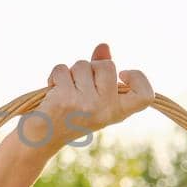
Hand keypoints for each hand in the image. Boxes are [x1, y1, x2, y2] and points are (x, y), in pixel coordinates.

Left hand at [29, 42, 153, 151]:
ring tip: (64, 92)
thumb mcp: (91, 97)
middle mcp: (105, 109)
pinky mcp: (65, 99)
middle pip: (107, 65)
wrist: (41, 140)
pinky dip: (54, 76)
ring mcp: (86, 104)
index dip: (139, 78)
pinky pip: (61, 69)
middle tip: (78, 85)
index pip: (145, 96)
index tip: (123, 74)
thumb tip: (104, 46)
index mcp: (117, 112)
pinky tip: (52, 94)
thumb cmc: (67, 116)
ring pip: (81, 65)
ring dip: (69, 73)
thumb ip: (100, 72)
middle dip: (90, 67)